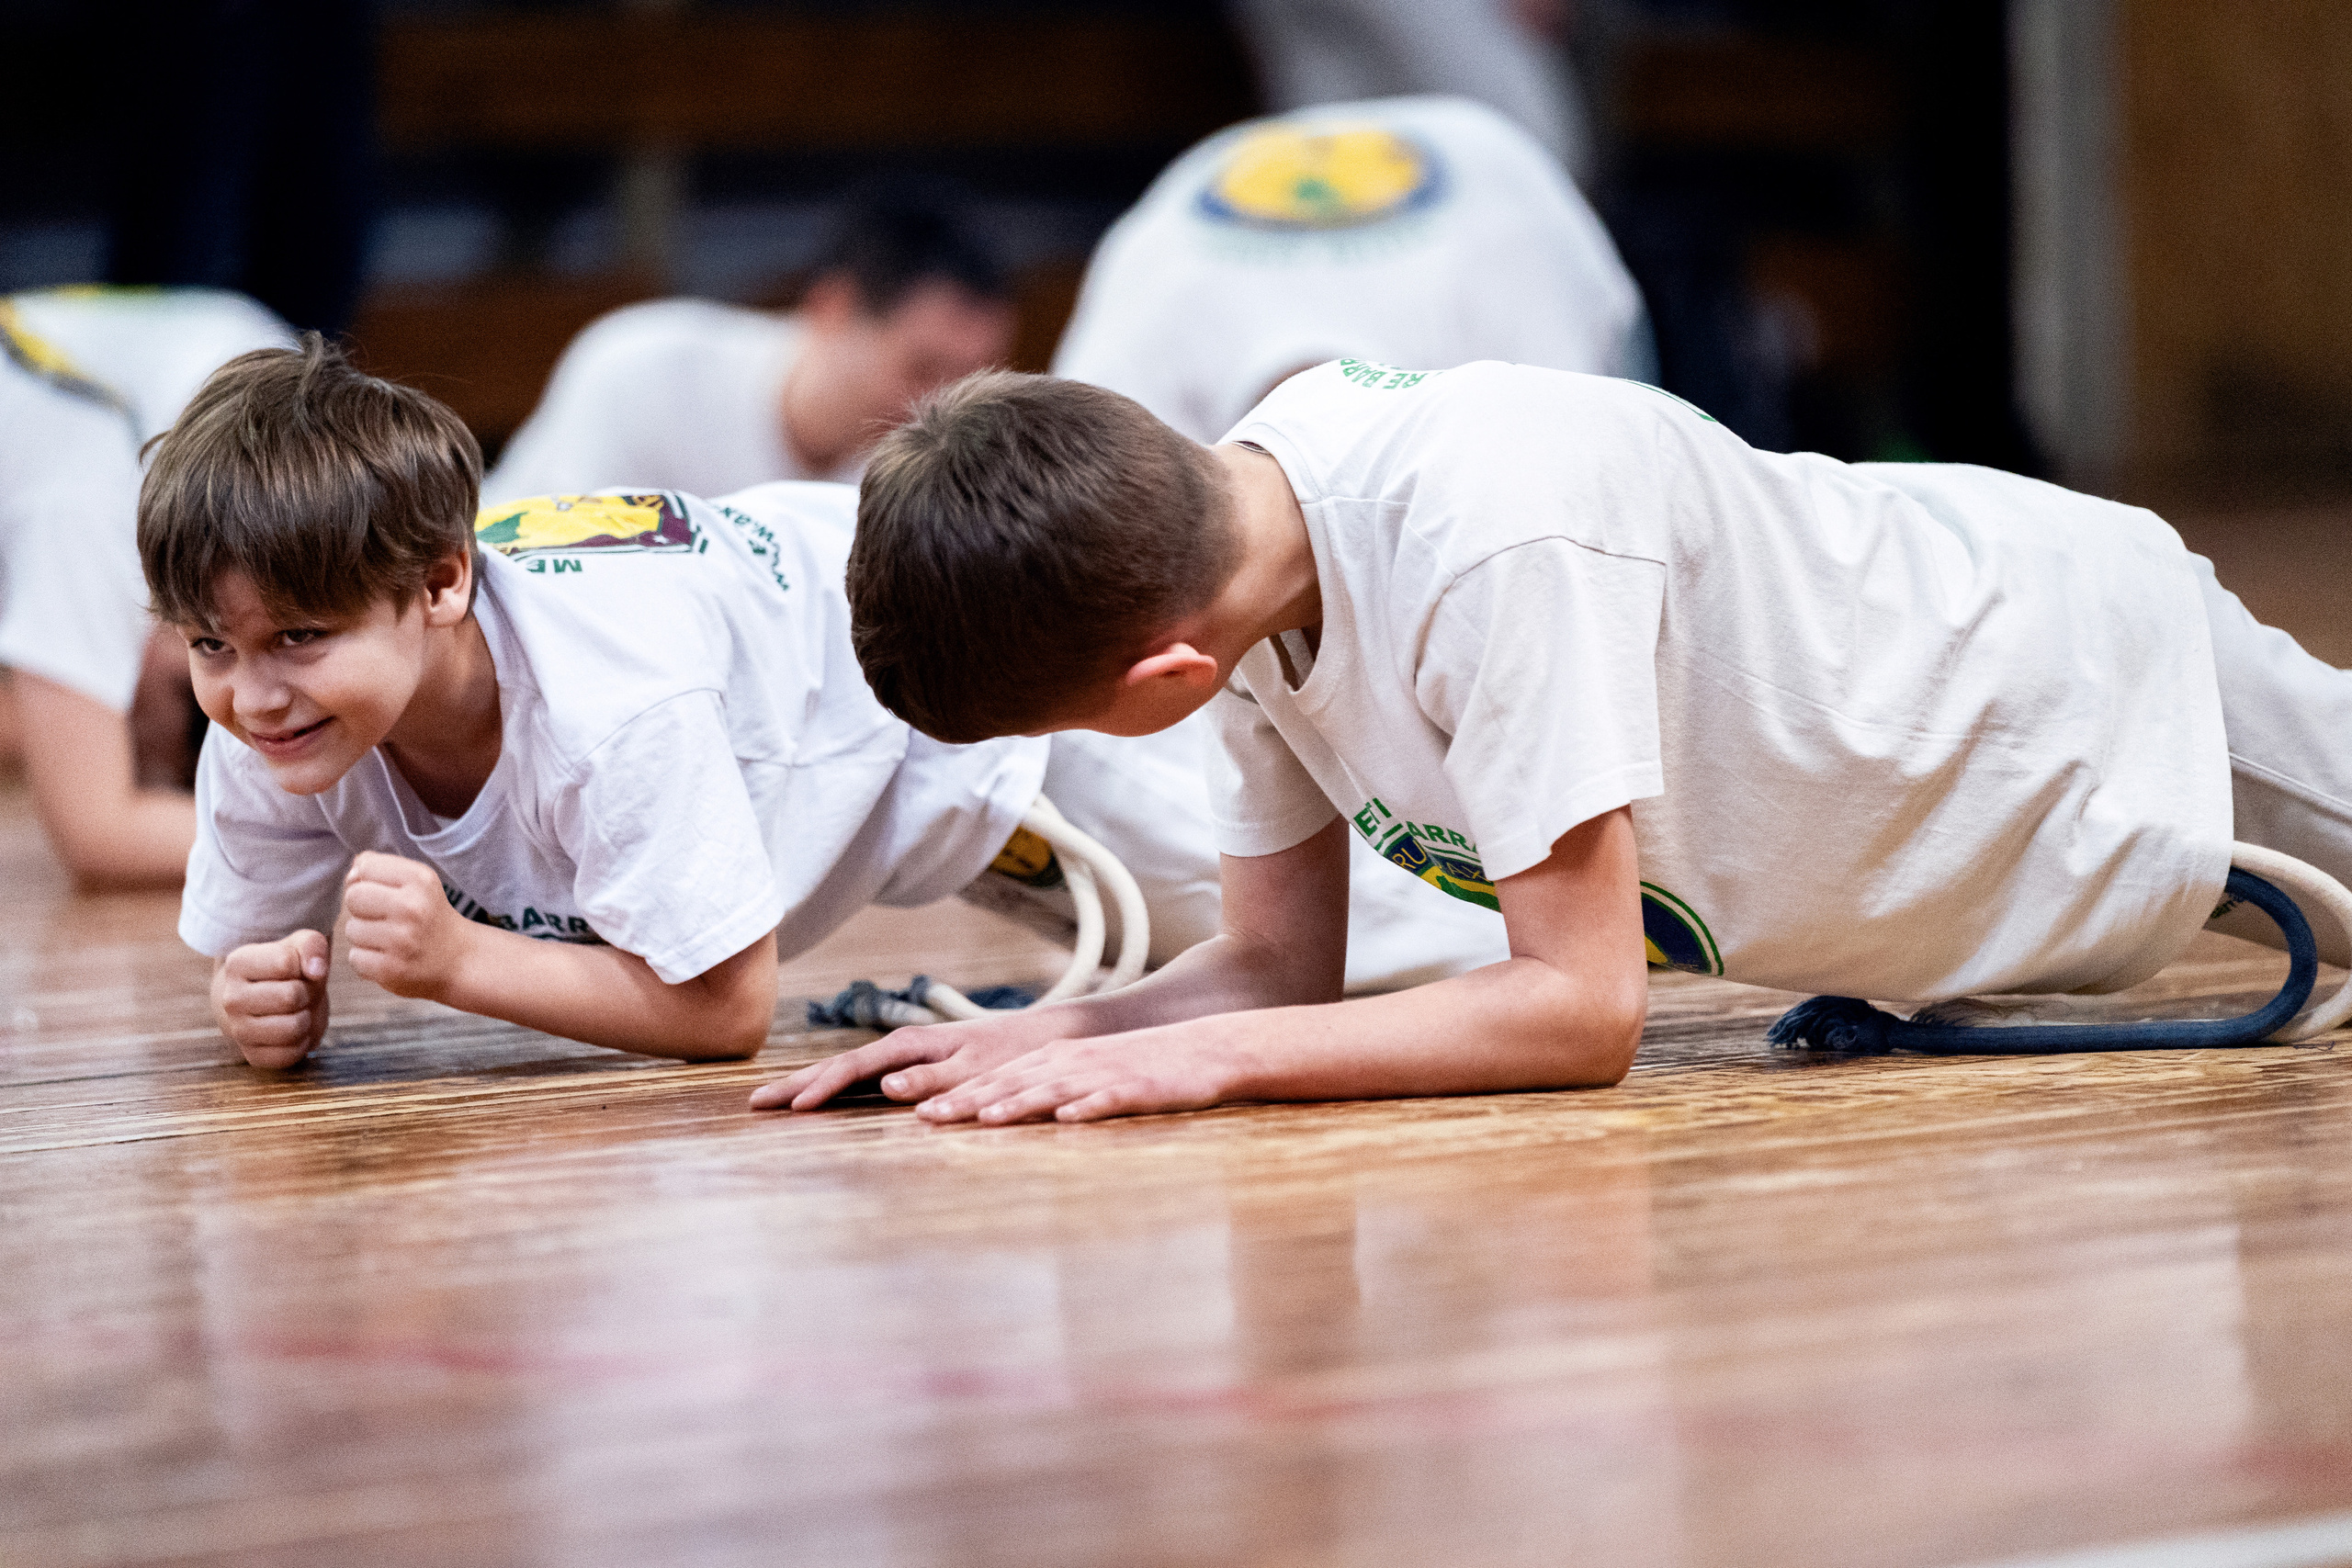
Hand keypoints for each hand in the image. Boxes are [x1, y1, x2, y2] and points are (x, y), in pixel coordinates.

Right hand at [214, 930, 330, 1067]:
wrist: (262, 998)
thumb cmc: (284, 968)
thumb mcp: (298, 946)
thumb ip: (311, 946)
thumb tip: (317, 970)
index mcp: (237, 963)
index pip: (286, 962)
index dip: (304, 964)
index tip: (296, 968)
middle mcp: (231, 998)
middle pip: (291, 997)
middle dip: (307, 992)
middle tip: (299, 991)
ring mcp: (238, 1029)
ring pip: (293, 1028)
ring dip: (306, 1018)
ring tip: (297, 1009)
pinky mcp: (252, 1055)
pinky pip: (291, 1054)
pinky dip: (302, 1042)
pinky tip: (293, 1029)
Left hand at [343, 852, 471, 999]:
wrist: (459, 959)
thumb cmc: (429, 916)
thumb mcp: (417, 882)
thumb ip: (380, 869)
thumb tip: (350, 876)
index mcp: (420, 880)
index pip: (365, 866)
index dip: (370, 880)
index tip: (387, 892)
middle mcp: (412, 908)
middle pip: (353, 896)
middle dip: (363, 907)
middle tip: (386, 917)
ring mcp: (401, 940)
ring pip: (351, 929)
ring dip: (364, 936)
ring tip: (390, 939)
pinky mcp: (390, 968)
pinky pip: (354, 957)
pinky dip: (366, 959)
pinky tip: (387, 957)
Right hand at [748, 1007, 1083, 1111]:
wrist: (1041, 1041)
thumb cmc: (1013, 1057)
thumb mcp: (977, 1071)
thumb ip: (934, 1080)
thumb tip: (886, 1086)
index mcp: (911, 1047)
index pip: (853, 1068)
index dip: (819, 1088)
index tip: (789, 1107)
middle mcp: (901, 1049)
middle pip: (838, 1067)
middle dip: (795, 1085)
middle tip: (753, 1105)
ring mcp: (904, 1058)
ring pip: (847, 1073)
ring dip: (809, 1087)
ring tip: (772, 1103)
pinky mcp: (912, 1069)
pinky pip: (863, 1080)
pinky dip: (835, 1090)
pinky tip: (820, 1103)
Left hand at [911, 1023, 1242, 1124]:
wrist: (1205, 1048)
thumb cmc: (1144, 1065)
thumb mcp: (1089, 1070)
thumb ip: (1050, 1086)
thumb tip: (1006, 1109)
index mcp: (1057, 1059)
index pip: (999, 1078)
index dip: (959, 1094)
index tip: (920, 1111)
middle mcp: (1072, 1063)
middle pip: (1013, 1083)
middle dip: (970, 1100)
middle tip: (928, 1117)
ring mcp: (1103, 1075)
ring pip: (1053, 1090)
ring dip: (1018, 1103)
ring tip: (986, 1119)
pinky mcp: (1136, 1090)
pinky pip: (1107, 1101)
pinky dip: (1085, 1109)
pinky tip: (1066, 1120)